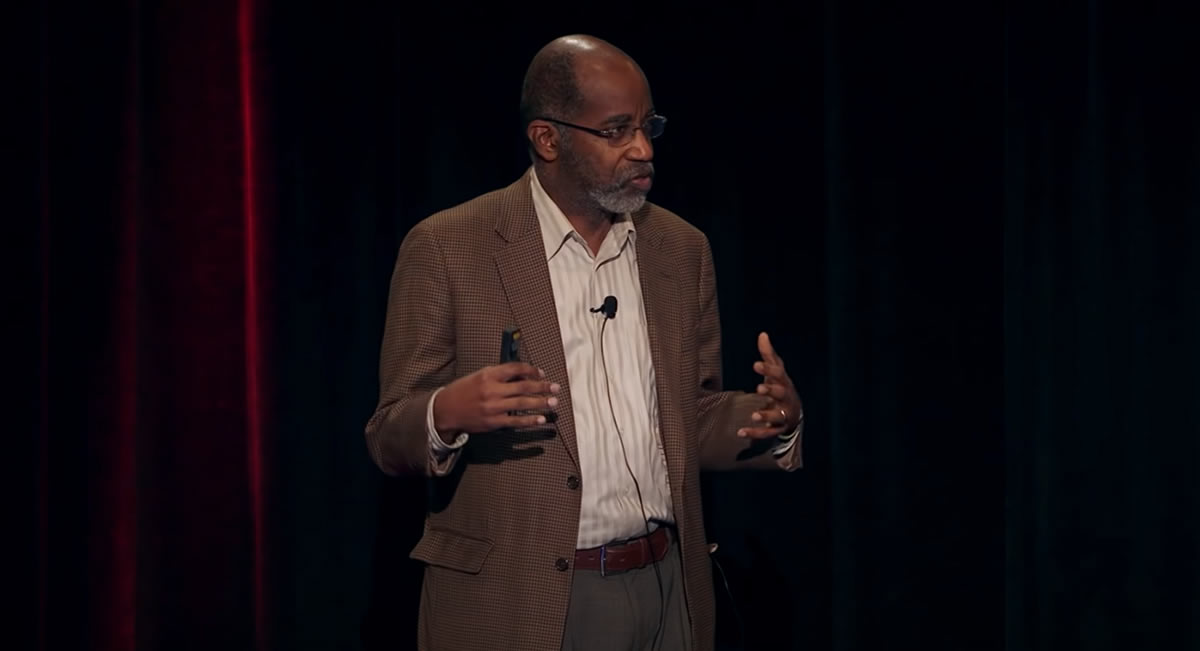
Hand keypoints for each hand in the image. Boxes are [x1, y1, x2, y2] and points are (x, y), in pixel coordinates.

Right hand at [433, 362, 560, 439]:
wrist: (446, 410)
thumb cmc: (464, 390)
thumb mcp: (479, 376)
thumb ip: (500, 375)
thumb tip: (523, 375)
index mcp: (489, 374)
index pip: (516, 368)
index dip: (532, 370)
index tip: (541, 373)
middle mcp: (492, 390)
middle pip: (523, 386)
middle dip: (542, 387)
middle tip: (556, 388)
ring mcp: (493, 407)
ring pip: (522, 403)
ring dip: (540, 403)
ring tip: (553, 402)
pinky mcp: (493, 422)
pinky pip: (516, 421)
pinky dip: (529, 420)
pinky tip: (541, 419)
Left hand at [738, 332, 803, 438]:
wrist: (794, 414)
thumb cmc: (781, 387)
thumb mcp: (776, 371)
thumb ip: (768, 355)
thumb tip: (762, 334)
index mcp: (784, 383)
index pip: (778, 374)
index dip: (768, 369)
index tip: (756, 364)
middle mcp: (786, 398)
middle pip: (781, 393)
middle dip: (771, 390)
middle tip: (759, 388)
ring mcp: (783, 415)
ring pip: (777, 416)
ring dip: (766, 416)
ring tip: (753, 415)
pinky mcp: (777, 429)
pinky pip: (766, 433)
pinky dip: (754, 434)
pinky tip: (740, 433)